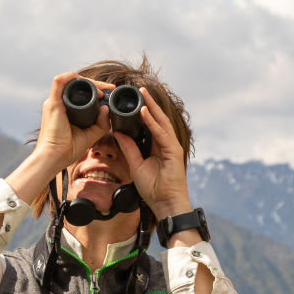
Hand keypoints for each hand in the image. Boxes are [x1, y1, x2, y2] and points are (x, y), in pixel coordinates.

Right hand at [30, 72, 114, 177]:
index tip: (110, 92)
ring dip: (88, 81)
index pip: (80, 93)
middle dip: (95, 84)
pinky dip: (73, 77)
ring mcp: (54, 102)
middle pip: (77, 85)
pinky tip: (88, 84)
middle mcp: (58, 103)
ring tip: (102, 90)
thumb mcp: (91, 135)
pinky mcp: (52, 103)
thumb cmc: (68, 149)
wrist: (54, 157)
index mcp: (65, 110)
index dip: (96, 90)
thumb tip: (107, 108)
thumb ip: (102, 124)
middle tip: (110, 89)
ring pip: (70, 81)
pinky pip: (60, 81)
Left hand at [113, 90, 191, 219]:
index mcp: (157, 146)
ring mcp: (171, 146)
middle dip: (148, 104)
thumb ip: (129, 149)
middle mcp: (166, 143)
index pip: (149, 125)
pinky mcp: (174, 151)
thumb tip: (119, 133)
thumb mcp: (136, 165)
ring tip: (143, 94)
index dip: (143, 112)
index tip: (133, 101)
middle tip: (139, 89)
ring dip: (151, 107)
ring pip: (160, 122)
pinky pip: (161, 133)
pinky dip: (152, 122)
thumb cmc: (153, 189)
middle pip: (156, 119)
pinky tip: (145, 112)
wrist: (165, 204)